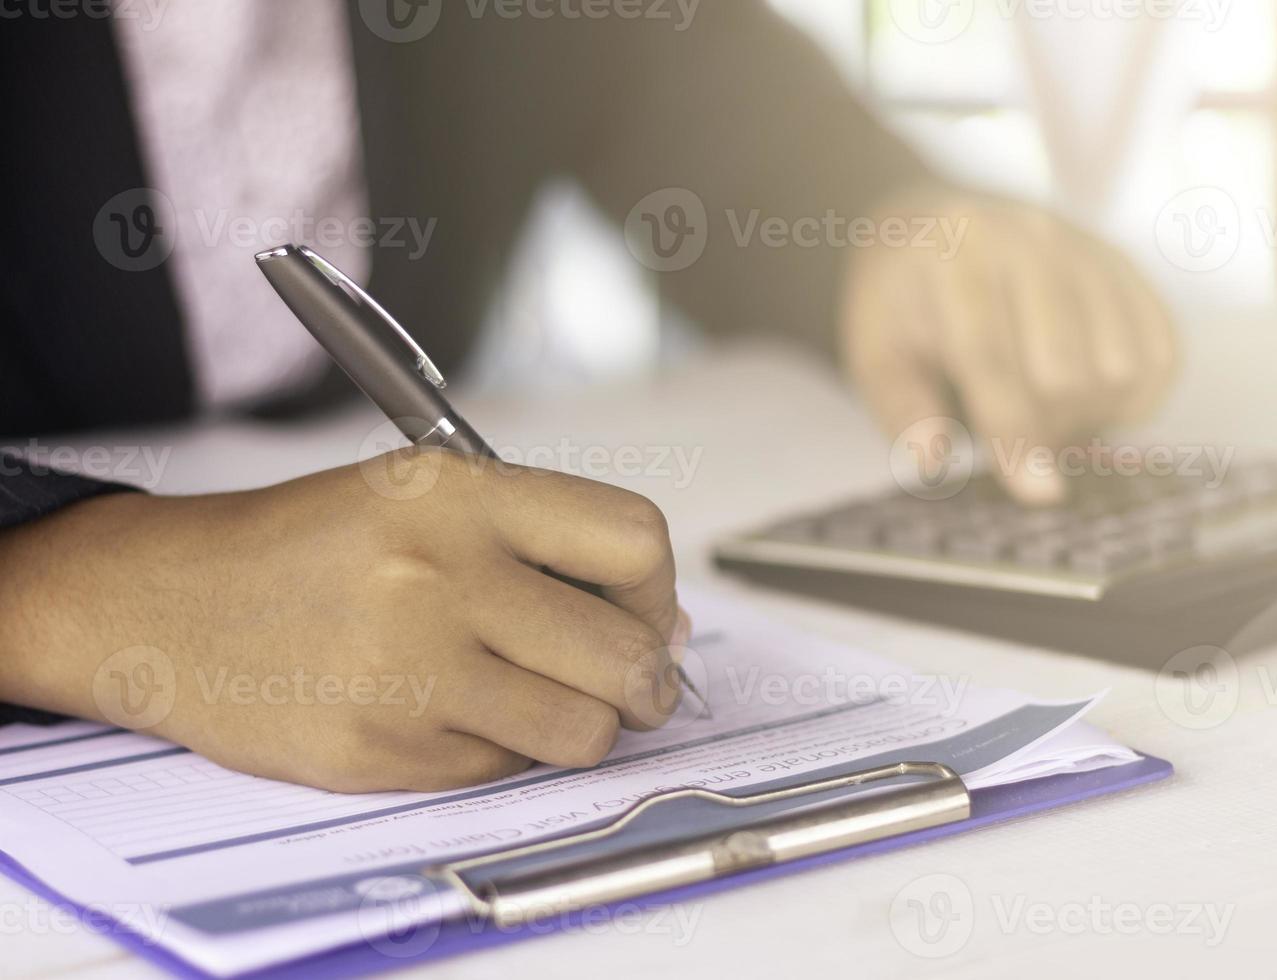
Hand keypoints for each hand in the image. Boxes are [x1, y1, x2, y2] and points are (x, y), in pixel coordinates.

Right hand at [0, 449, 688, 791]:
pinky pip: (505, 767)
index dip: (657, 589)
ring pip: (583, 729)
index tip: (647, 613)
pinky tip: (462, 715)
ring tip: (551, 703)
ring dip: (586, 726)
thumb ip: (541, 545)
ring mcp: (409, 668)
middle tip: (634, 684)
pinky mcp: (382, 748)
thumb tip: (663, 627)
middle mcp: (439, 576)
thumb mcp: (422, 496)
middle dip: (646, 680)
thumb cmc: (306, 547)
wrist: (166, 603)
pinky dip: (507, 750)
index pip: (632, 541)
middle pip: (625, 652)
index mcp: (457, 494)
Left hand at [839, 192, 1175, 503]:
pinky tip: (1088, 395)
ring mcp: (1087, 248)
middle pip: (1067, 371)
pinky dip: (1135, 396)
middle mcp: (1032, 239)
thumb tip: (934, 460)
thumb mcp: (874, 350)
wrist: (937, 226)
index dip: (1015, 433)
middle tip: (1016, 434)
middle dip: (1047, 428)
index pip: (993, 357)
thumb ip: (901, 408)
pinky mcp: (1127, 267)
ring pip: (1122, 367)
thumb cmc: (901, 303)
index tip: (1037, 493)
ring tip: (1044, 407)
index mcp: (959, 255)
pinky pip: (1163, 352)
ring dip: (1090, 414)